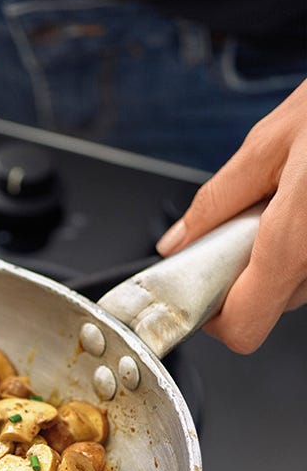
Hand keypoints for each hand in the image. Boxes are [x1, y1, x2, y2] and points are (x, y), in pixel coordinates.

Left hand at [156, 79, 306, 353]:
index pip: (244, 328)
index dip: (213, 316)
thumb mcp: (271, 143)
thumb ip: (217, 202)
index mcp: (295, 241)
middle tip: (241, 225)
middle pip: (270, 304)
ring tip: (285, 201)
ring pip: (298, 285)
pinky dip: (301, 244)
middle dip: (243, 272)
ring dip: (276, 256)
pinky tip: (306, 204)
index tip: (199, 287)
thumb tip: (177, 243)